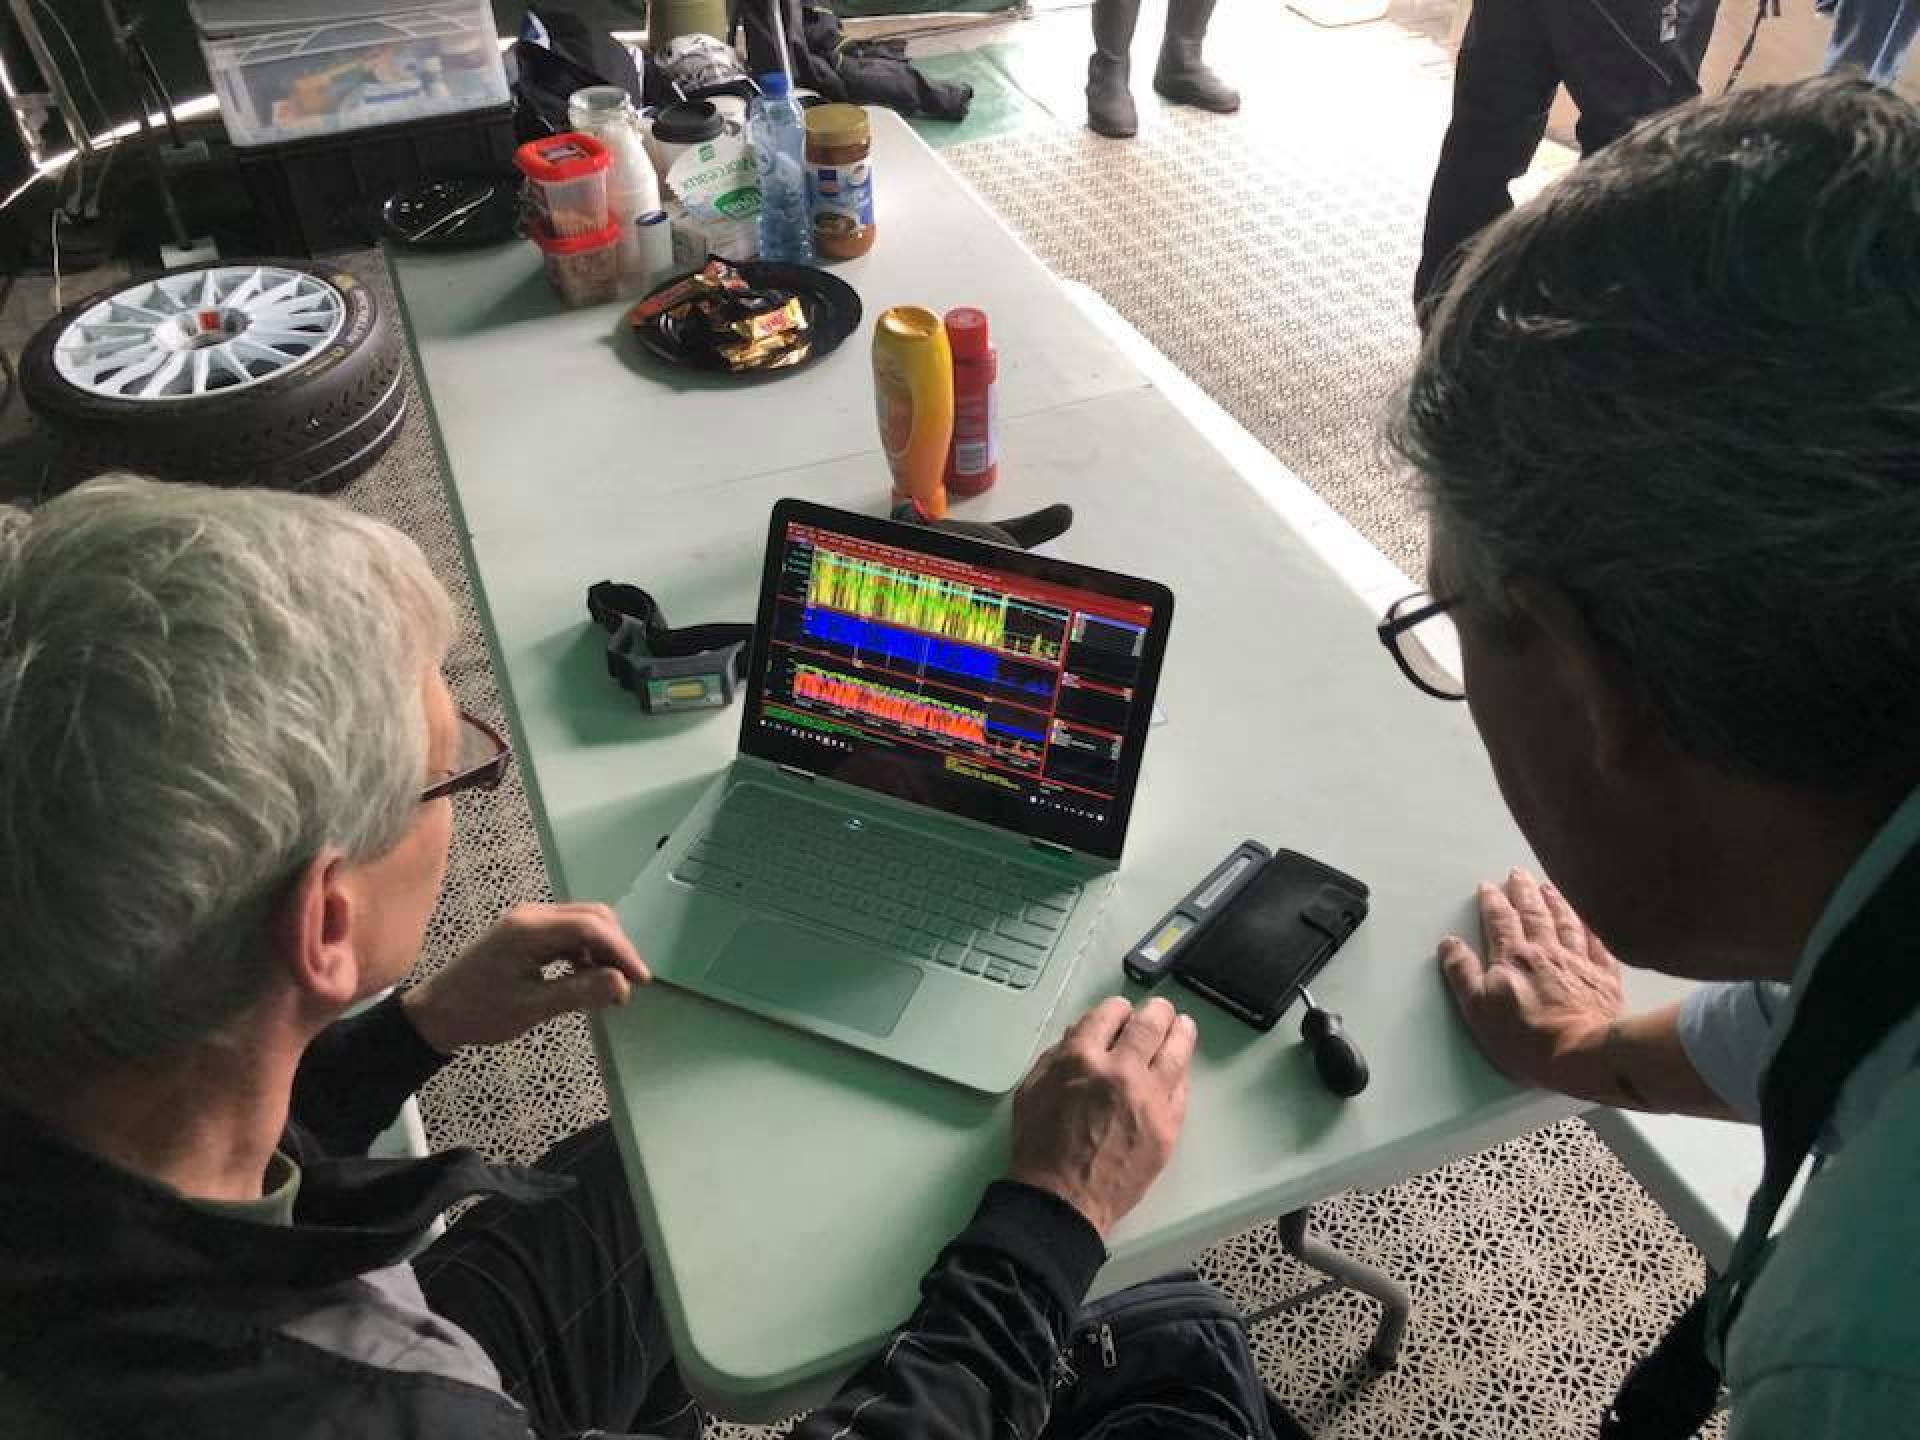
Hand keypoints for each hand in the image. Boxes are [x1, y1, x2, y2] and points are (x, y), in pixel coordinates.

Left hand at [401, 903, 650, 1053]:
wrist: (436, 1014)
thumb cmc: (478, 1012)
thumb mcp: (531, 1008)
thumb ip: (579, 992)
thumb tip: (621, 983)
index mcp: (530, 929)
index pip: (591, 927)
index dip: (622, 951)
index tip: (640, 979)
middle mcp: (531, 916)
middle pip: (592, 918)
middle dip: (616, 948)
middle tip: (628, 985)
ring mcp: (529, 921)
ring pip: (583, 924)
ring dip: (603, 950)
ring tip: (611, 986)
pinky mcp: (527, 933)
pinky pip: (569, 933)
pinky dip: (586, 952)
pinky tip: (589, 977)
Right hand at [1007, 996, 1196, 1237]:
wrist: (1063, 1201)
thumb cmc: (1039, 1145)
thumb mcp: (1032, 1089)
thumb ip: (1058, 1056)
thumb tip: (1083, 1035)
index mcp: (1082, 1057)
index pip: (1110, 1014)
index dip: (1116, 1008)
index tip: (1121, 1012)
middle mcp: (1121, 1070)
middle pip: (1149, 1025)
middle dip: (1156, 1011)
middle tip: (1159, 1010)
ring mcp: (1150, 1098)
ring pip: (1176, 1051)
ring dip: (1180, 1032)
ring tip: (1183, 1025)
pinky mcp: (1169, 1125)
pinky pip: (1182, 1089)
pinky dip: (1180, 1072)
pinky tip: (1179, 1067)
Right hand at [1437, 867, 1624, 1097]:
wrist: (1583, 1056)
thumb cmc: (1527, 1038)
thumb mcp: (1478, 1010)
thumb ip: (1462, 974)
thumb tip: (1450, 944)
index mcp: (1513, 958)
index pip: (1500, 921)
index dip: (1493, 902)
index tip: (1488, 886)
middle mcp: (1546, 952)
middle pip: (1534, 914)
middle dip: (1524, 891)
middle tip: (1518, 873)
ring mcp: (1578, 964)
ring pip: (1566, 923)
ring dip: (1555, 902)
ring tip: (1548, 886)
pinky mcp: (1604, 980)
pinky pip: (1598, 945)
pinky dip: (1591, 929)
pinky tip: (1588, 921)